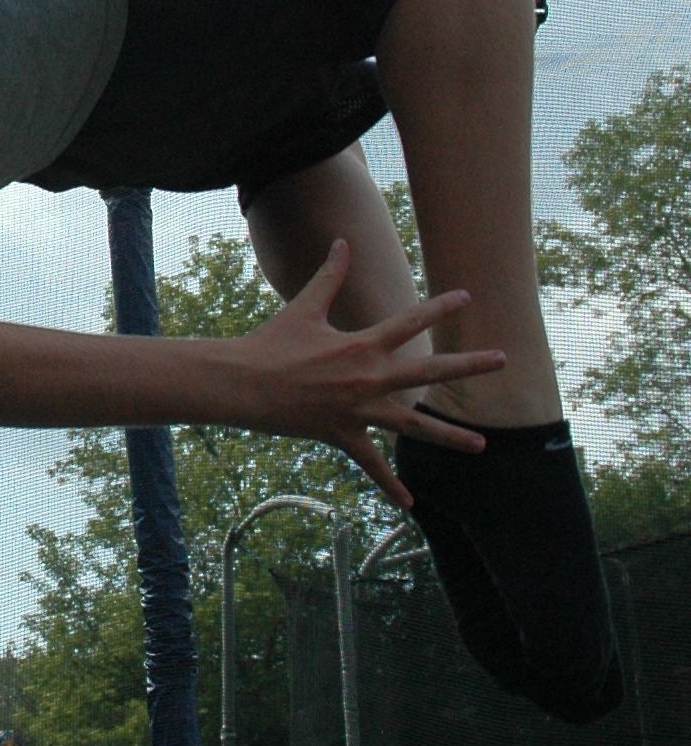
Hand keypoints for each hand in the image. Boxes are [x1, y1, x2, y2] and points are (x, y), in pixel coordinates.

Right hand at [236, 240, 499, 507]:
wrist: (243, 382)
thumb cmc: (271, 343)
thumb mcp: (304, 307)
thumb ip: (330, 276)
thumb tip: (342, 241)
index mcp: (361, 345)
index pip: (409, 322)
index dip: (439, 308)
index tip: (467, 297)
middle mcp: (367, 378)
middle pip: (427, 370)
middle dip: (467, 366)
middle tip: (502, 360)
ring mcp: (357, 410)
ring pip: (412, 426)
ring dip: (449, 437)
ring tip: (482, 445)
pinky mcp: (342, 434)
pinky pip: (371, 463)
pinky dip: (389, 485)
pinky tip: (410, 504)